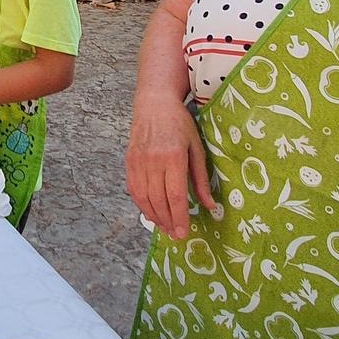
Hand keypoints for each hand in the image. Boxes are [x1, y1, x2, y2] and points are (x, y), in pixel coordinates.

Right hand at [125, 96, 216, 240]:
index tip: (183, 233)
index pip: (175, 195)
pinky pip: (134, 189)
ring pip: (144, 198)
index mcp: (174, 156)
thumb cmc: (180, 123)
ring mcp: (138, 162)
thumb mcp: (197, 148)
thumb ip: (201, 178)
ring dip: (154, 216)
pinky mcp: (129, 161)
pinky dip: (142, 204)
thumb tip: (209, 205)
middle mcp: (153, 161)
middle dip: (168, 221)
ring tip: (164, 227)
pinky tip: (151, 212)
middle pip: (159, 200)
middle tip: (176, 235)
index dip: (179, 217)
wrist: (154, 103)